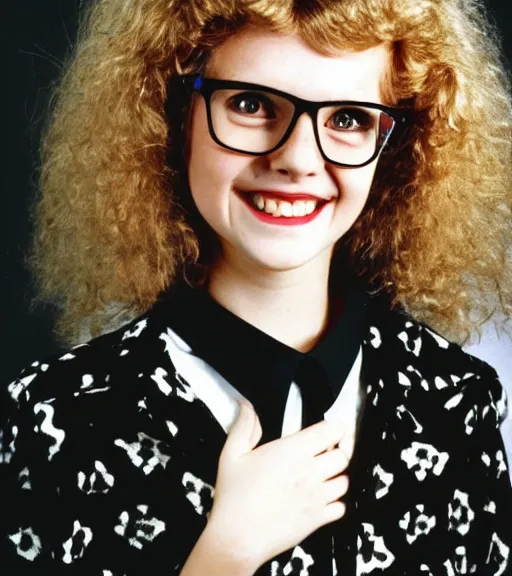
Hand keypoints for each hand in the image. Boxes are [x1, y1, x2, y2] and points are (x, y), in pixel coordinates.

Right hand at [206, 401, 350, 570]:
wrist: (237, 539)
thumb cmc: (234, 499)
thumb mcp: (232, 455)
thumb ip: (244, 427)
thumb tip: (247, 407)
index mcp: (292, 452)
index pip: (331, 431)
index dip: (334, 426)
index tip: (329, 426)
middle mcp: (310, 473)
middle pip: (342, 455)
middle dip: (335, 449)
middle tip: (323, 450)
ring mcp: (316, 497)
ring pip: (344, 480)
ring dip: (336, 475)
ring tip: (321, 473)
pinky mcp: (318, 519)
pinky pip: (341, 507)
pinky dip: (335, 501)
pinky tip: (320, 497)